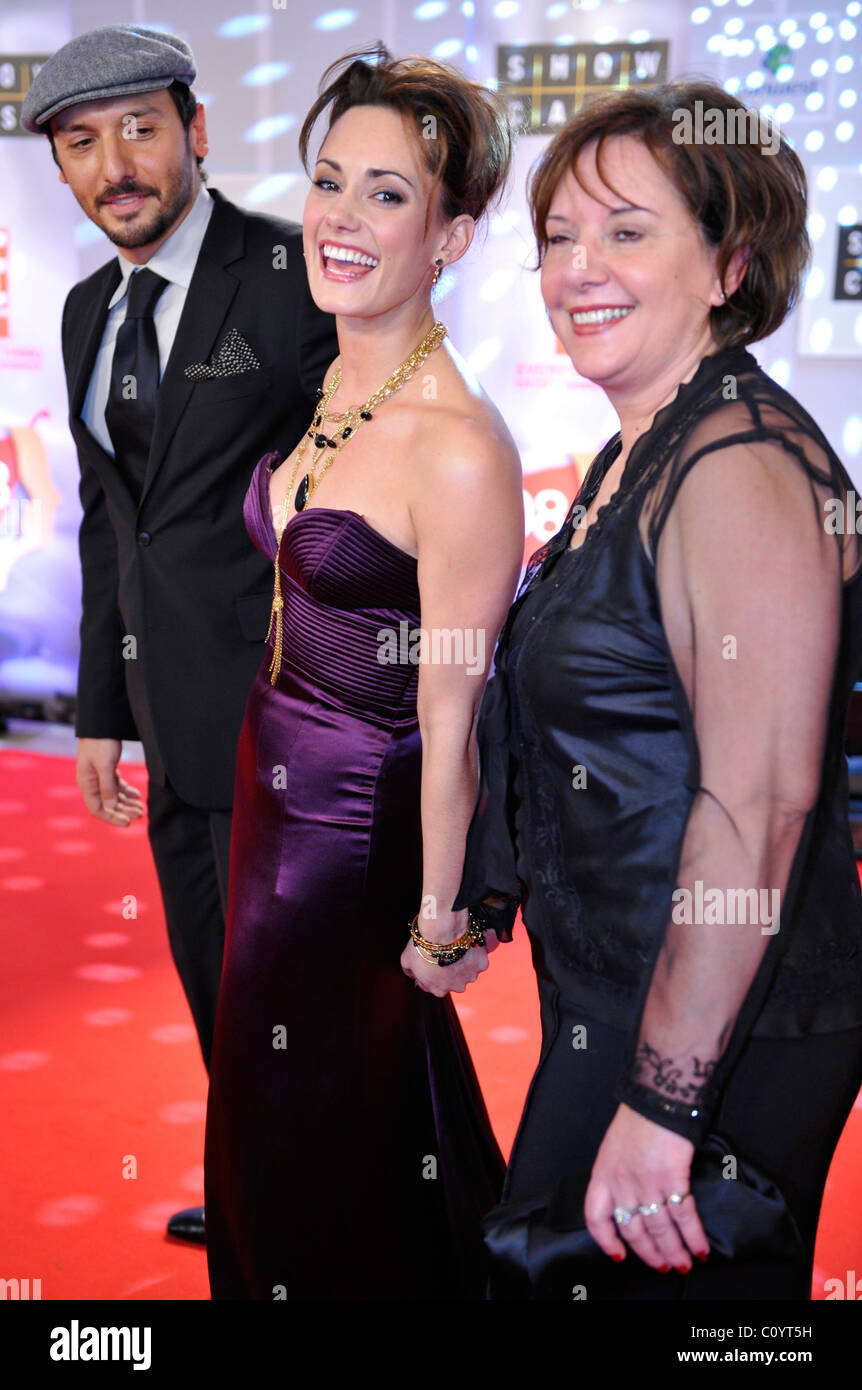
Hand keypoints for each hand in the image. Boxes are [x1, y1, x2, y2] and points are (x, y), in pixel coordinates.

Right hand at [76, 738, 143, 826]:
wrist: (100, 723)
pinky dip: (126, 791)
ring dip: (127, 803)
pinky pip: (116, 785)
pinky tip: (137, 795)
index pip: (97, 809)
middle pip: (108, 804)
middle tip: (141, 814)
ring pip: (113, 796)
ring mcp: (98, 776)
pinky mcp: (106, 769)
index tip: (128, 822)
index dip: (112, 818)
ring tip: (141, 808)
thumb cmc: (100, 742)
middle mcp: (91, 782)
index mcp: (87, 784)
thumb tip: (110, 808)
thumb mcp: (104, 765)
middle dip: (124, 811)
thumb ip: (107, 787)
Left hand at [400, 909, 497, 997]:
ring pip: (468, 970)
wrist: (442, 931)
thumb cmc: (422, 946)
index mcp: (439, 990)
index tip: (434, 961)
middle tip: (446, 953)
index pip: (438, 986)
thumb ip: (410, 972)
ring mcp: (471, 976)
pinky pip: (479, 959)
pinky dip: (476, 952)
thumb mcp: (406, 961)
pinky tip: (468, 942)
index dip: (436, 973)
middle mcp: (457, 987)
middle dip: (452, 969)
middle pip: (455, 980)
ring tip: (457, 946)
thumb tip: (411, 974)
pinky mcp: (482, 964)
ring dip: (465, 961)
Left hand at [584, 1103, 708, 1272]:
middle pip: (634, 1231)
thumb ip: (619, 1172)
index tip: (618, 1255)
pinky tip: (701, 1248)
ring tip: (685, 1263)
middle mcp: (622, 1183)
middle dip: (650, 1254)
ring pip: (660, 1230)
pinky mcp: (672, 1179)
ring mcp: (646, 1183)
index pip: (596, 1217)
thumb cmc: (638, 1116)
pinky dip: (694, 1237)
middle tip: (664, 1266)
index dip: (606, 1241)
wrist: (656, 1096)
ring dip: (675, 1252)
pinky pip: (684, 1217)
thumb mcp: (615, 1145)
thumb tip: (633, 1196)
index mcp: (603, 1173)